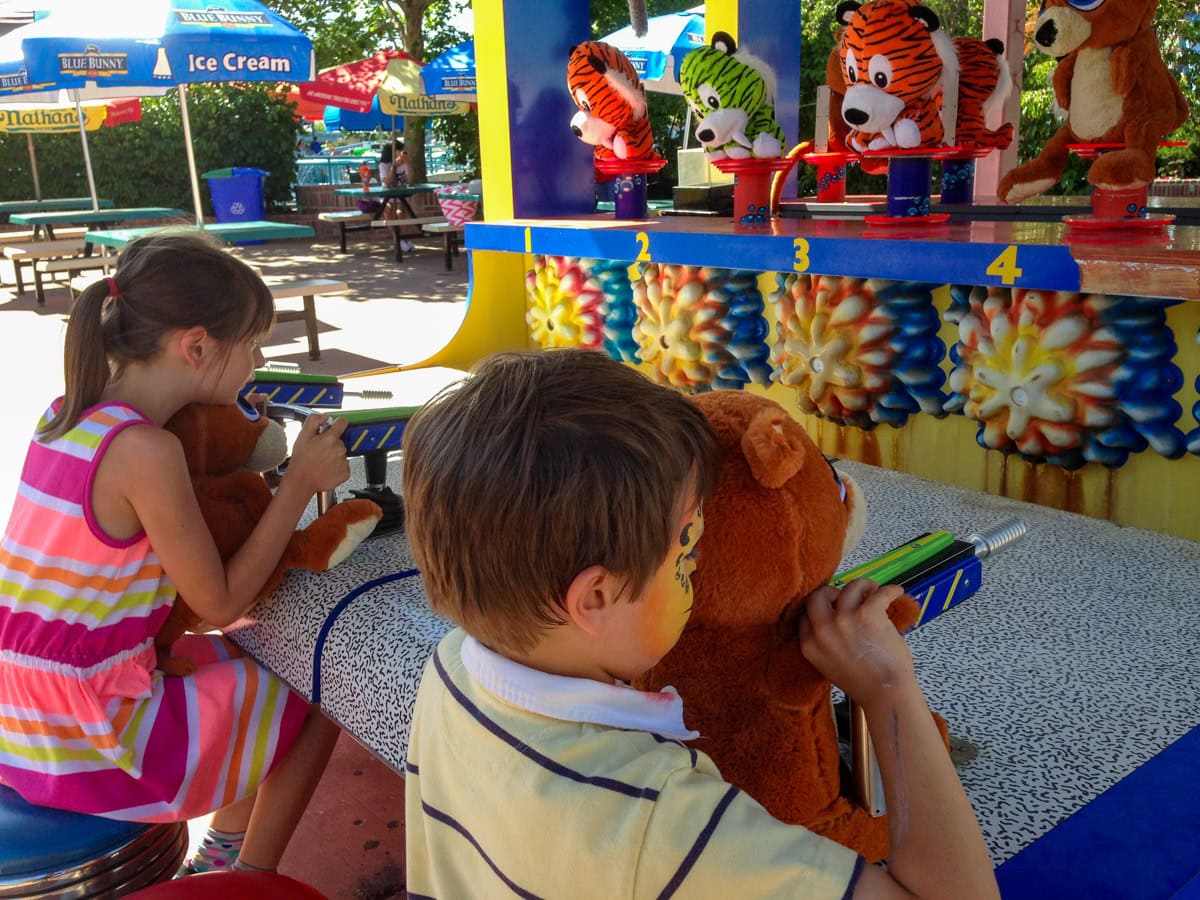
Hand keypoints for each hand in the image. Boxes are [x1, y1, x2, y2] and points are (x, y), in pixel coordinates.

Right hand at [283, 414, 349, 494]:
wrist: (301, 482)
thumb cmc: (301, 461)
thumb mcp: (302, 436)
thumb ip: (314, 421)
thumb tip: (324, 416)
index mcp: (330, 438)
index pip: (342, 422)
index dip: (337, 423)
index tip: (334, 427)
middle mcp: (340, 449)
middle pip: (340, 440)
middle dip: (331, 443)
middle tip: (319, 450)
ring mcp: (344, 462)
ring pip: (341, 453)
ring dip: (333, 455)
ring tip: (321, 461)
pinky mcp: (345, 473)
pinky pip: (343, 465)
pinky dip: (336, 467)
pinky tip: (326, 468)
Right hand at [798, 579, 916, 707]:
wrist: (885, 694)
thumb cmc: (864, 685)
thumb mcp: (829, 668)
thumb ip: (825, 646)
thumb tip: (837, 624)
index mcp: (809, 645)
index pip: (805, 616)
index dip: (820, 610)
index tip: (831, 608)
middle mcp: (822, 629)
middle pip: (818, 596)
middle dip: (832, 592)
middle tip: (846, 595)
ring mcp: (843, 619)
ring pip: (849, 587)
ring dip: (863, 586)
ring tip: (873, 590)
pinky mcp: (867, 613)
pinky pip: (878, 593)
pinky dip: (890, 590)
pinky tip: (895, 592)